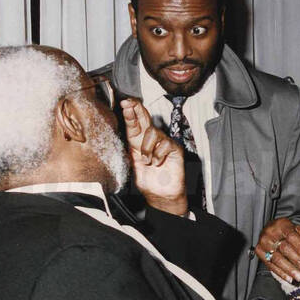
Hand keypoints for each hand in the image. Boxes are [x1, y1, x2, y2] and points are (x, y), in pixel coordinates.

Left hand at [121, 98, 186, 215]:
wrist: (161, 195)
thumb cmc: (149, 181)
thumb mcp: (133, 163)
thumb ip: (130, 148)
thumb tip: (126, 131)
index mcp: (139, 143)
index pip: (135, 125)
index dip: (130, 114)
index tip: (124, 103)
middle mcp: (152, 140)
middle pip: (146, 120)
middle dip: (137, 110)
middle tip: (130, 103)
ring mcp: (164, 144)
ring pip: (153, 133)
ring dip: (147, 148)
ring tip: (147, 161)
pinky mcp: (174, 149)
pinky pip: (164, 144)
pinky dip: (158, 155)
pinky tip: (158, 164)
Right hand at [254, 218, 299, 282]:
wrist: (271, 232)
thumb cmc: (289, 233)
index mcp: (282, 224)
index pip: (291, 236)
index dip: (299, 246)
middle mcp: (270, 233)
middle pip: (284, 248)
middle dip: (296, 260)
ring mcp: (263, 243)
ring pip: (277, 259)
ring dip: (289, 269)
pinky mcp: (260, 253)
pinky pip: (270, 265)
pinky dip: (281, 273)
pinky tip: (290, 279)